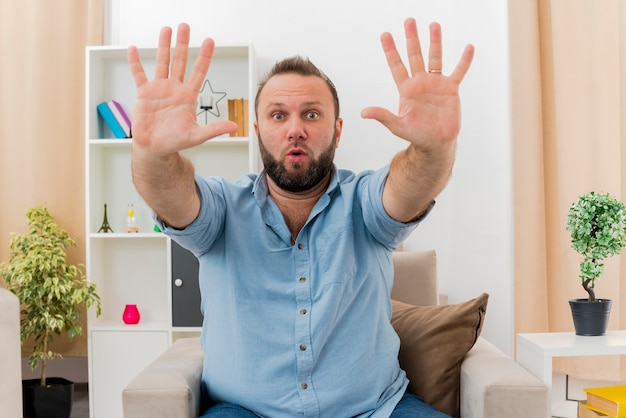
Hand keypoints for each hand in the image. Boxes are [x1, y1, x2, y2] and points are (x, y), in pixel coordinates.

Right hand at [127, 23, 236, 156]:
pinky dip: (135, 63)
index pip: (199, 72)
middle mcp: (174, 89)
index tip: (209, 41)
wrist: (155, 148)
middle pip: (180, 61)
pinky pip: (139, 74)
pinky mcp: (144, 93)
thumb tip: (234, 127)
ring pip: (162, 62)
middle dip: (183, 44)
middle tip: (185, 27)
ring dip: (163, 46)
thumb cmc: (175, 142)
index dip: (204, 57)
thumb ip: (215, 129)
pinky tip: (133, 49)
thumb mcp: (197, 136)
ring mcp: (159, 89)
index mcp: (188, 96)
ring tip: (166, 30)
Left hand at [361, 18, 473, 151]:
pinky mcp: (451, 90)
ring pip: (435, 58)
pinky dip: (464, 61)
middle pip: (415, 55)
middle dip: (411, 38)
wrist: (436, 143)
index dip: (391, 50)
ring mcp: (436, 84)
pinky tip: (468, 47)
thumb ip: (382, 116)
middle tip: (409, 21)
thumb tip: (363, 112)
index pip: (397, 66)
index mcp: (406, 89)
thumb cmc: (416, 135)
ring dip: (435, 42)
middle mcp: (420, 83)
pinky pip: (459, 71)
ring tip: (433, 25)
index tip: (385, 34)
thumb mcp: (397, 125)